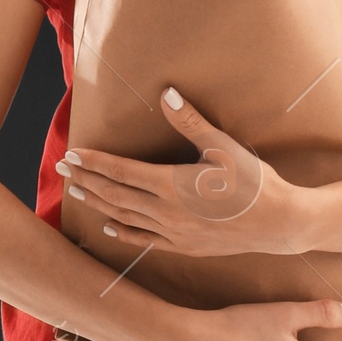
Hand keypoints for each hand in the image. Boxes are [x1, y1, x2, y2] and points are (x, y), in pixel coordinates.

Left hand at [57, 88, 310, 256]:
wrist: (279, 223)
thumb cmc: (255, 181)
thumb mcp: (223, 146)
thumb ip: (190, 121)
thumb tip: (166, 93)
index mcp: (172, 184)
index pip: (121, 171)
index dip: (94, 162)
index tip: (72, 154)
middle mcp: (166, 212)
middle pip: (115, 194)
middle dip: (86, 180)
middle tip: (62, 169)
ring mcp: (173, 233)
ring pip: (125, 217)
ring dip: (98, 203)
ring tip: (76, 192)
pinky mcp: (184, 247)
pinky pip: (145, 241)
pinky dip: (124, 232)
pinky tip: (109, 226)